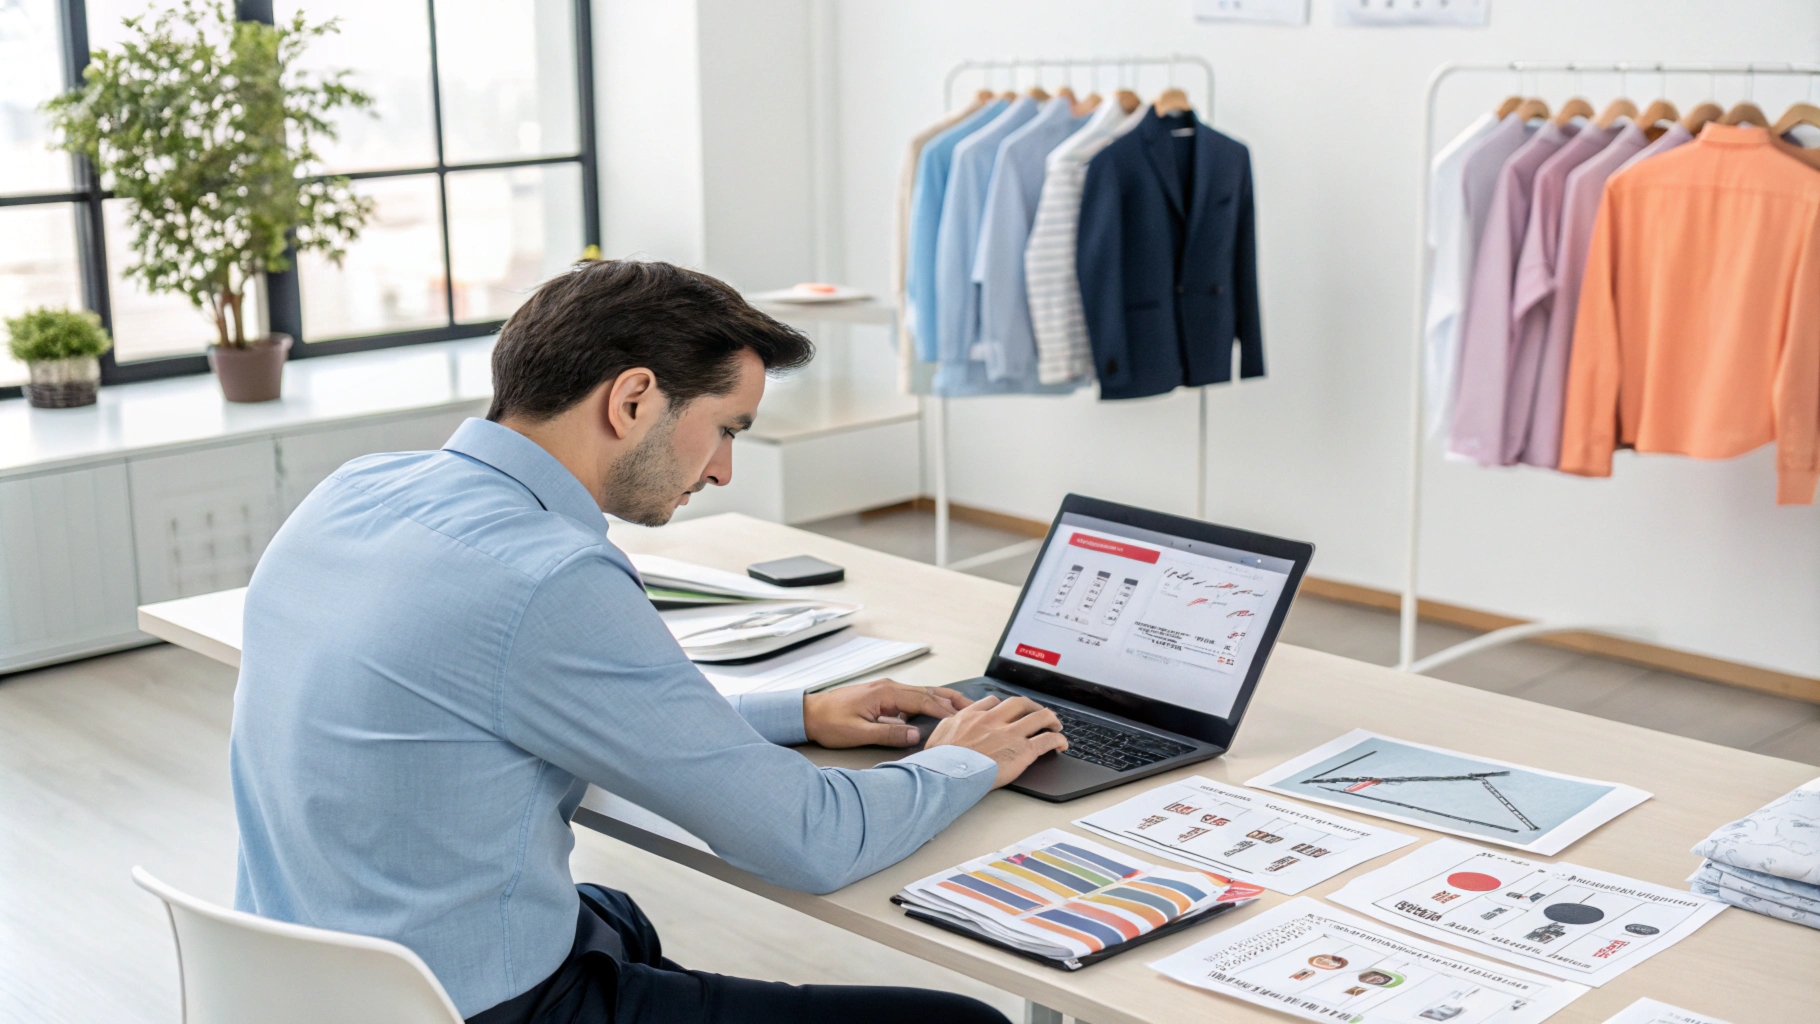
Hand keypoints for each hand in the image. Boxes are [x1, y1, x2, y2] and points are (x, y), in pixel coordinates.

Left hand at [802, 679, 972, 748]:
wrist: (808, 713)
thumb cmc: (829, 722)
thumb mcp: (859, 733)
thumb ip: (889, 734)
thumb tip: (915, 736)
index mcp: (886, 693)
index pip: (923, 701)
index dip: (945, 711)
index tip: (964, 718)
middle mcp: (888, 687)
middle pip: (928, 692)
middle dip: (951, 700)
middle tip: (974, 707)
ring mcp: (885, 689)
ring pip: (921, 692)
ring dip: (941, 699)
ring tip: (961, 707)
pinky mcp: (881, 695)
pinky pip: (911, 697)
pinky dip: (927, 702)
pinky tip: (932, 713)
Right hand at [923, 694, 1068, 788]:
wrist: (946, 774)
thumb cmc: (939, 762)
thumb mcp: (938, 736)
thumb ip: (949, 725)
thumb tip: (952, 722)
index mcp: (972, 716)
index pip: (994, 702)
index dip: (1004, 707)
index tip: (1009, 713)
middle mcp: (993, 720)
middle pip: (1020, 704)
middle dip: (1031, 707)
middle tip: (1037, 713)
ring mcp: (1009, 734)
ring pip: (1039, 717)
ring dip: (1050, 719)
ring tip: (1055, 725)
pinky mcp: (1022, 751)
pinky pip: (1046, 740)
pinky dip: (1057, 740)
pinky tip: (1061, 744)